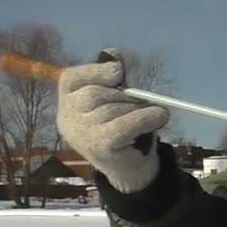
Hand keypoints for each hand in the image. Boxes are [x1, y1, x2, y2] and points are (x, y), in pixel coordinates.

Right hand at [56, 49, 169, 192]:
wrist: (131, 172)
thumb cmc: (124, 131)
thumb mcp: (116, 101)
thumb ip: (112, 79)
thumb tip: (112, 53)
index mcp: (67, 103)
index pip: (71, 78)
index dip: (95, 71)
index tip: (118, 71)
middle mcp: (67, 119)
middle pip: (96, 93)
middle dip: (124, 95)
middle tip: (142, 103)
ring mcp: (82, 134)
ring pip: (113, 108)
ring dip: (138, 108)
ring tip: (150, 117)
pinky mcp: (100, 146)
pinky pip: (126, 123)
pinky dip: (147, 117)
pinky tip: (160, 117)